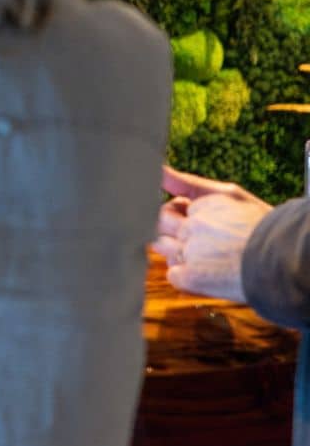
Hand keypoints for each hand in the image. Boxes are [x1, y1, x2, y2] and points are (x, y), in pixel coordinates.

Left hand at [153, 165, 272, 301]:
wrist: (287, 261)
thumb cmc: (266, 229)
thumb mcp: (233, 196)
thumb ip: (190, 183)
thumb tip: (158, 169)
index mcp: (204, 205)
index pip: (173, 206)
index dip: (182, 215)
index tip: (198, 222)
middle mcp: (192, 226)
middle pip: (160, 223)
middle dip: (173, 230)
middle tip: (197, 239)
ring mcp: (189, 251)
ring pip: (162, 247)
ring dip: (175, 251)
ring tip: (204, 257)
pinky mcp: (190, 276)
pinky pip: (172, 274)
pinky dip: (183, 275)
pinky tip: (203, 274)